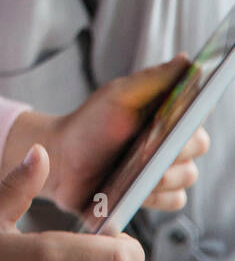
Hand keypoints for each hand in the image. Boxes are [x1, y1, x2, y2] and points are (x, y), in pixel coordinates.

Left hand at [32, 54, 209, 212]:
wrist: (61, 160)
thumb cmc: (90, 123)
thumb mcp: (118, 95)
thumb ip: (153, 79)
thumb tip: (186, 59)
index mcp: (166, 115)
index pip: (198, 114)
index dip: (192, 116)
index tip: (177, 119)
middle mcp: (171, 142)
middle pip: (198, 146)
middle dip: (175, 147)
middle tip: (149, 147)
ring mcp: (164, 171)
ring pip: (187, 176)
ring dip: (163, 173)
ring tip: (133, 169)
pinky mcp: (154, 197)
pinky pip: (175, 200)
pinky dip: (158, 195)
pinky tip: (135, 189)